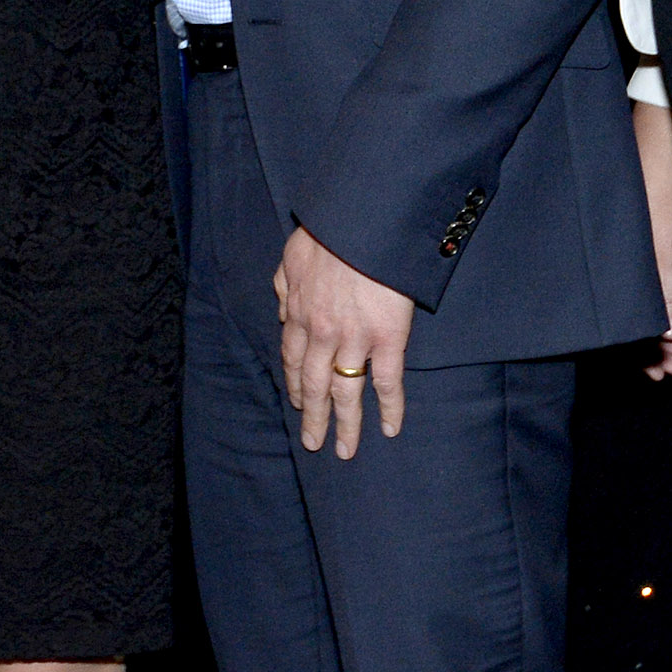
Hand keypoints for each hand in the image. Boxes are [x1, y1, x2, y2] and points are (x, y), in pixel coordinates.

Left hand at [274, 226, 414, 457]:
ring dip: (345, 425)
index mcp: (298, 312)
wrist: (363, 220)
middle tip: (314, 443)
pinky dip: (389, 408)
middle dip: (313, 416)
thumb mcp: (292, 254)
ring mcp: (354, 338)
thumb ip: (285, 284)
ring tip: (344, 450)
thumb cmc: (330, 231)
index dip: (294, 383)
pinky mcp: (387, 338)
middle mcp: (321, 333)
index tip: (297, 403)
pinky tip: (390, 428)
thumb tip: (281, 309)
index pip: (292, 357)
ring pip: (346, 393)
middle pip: (314, 385)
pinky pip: (386, 382)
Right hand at [632, 98, 671, 380]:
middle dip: (653, 351)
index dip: (643, 354)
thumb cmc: (659, 205)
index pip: (626, 329)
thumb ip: (666, 295)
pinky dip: (661, 310)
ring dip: (659, 335)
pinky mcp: (634, 260)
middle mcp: (619, 277)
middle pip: (630, 326)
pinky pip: (642, 295)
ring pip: (637, 314)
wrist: (653, 165)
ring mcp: (626, 269)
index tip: (664, 370)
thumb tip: (666, 334)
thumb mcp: (668, 254)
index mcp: (623, 278)